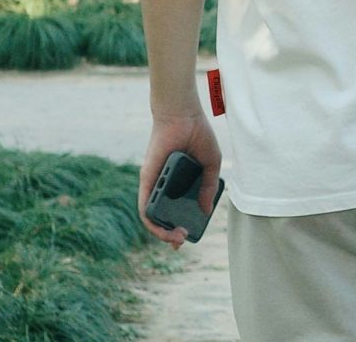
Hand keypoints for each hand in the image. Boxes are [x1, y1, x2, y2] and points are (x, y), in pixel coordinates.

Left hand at [138, 110, 221, 248]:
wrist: (183, 115)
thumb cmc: (197, 134)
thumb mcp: (211, 164)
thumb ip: (208, 187)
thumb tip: (205, 211)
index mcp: (180, 181)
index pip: (178, 209)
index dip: (182, 224)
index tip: (189, 234)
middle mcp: (165, 185)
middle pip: (164, 216)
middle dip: (171, 234)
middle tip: (183, 239)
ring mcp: (155, 183)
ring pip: (152, 215)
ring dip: (161, 232)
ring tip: (176, 238)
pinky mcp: (147, 179)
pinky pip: (145, 205)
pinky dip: (151, 220)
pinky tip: (161, 229)